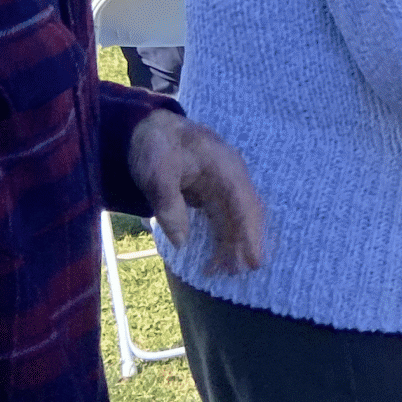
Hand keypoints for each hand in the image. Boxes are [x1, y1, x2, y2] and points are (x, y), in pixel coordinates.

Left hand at [129, 110, 265, 272]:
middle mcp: (232, 177)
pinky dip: (223, 238)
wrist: (147, 128)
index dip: (251, 233)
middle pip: (247, 214)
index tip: (255, 261)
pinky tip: (216, 257)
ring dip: (234, 244)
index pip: (245, 204)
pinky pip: (224, 219)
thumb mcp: (157, 173)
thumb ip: (169, 205)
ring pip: (237, 219)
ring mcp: (224, 185)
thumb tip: (182, 242)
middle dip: (246, 244)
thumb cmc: (156, 146)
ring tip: (224, 271)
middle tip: (239, 273)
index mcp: (225, 168)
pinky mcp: (212, 193)